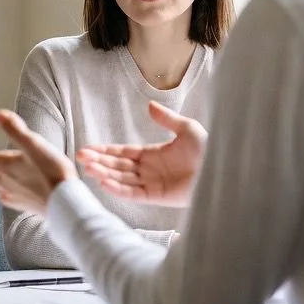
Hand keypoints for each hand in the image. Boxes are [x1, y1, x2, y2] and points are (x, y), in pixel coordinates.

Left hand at [0, 109, 75, 213]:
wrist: (65, 202)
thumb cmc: (51, 172)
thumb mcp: (34, 144)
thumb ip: (15, 129)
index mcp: (6, 165)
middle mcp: (6, 181)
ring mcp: (15, 194)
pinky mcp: (26, 204)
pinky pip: (7, 199)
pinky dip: (0, 195)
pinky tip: (2, 196)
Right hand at [77, 101, 206, 206]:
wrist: (223, 168)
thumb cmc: (210, 149)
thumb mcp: (187, 129)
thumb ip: (166, 119)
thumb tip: (149, 106)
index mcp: (153, 155)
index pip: (123, 153)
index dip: (105, 151)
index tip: (88, 149)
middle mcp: (150, 171)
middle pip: (118, 167)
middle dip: (99, 162)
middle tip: (80, 157)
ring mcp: (153, 184)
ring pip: (122, 180)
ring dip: (104, 174)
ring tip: (87, 169)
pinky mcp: (158, 197)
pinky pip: (134, 193)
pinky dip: (119, 189)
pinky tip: (104, 182)